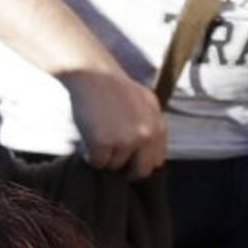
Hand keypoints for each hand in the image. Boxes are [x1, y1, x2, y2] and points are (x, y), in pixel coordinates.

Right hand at [64, 62, 166, 177]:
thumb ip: (152, 126)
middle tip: (113, 160)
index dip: (141, 163)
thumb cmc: (116, 86)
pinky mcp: (103, 144)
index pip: (156, 162)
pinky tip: (89, 142)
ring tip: (98, 140)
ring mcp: (124, 141)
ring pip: (115, 166)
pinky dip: (90, 156)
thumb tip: (150, 150)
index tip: (130, 162)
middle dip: (126, 169)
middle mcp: (145, 136)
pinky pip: (97, 163)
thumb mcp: (147, 104)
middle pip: (139, 171)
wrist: (94, 76)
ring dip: (105, 158)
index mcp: (158, 127)